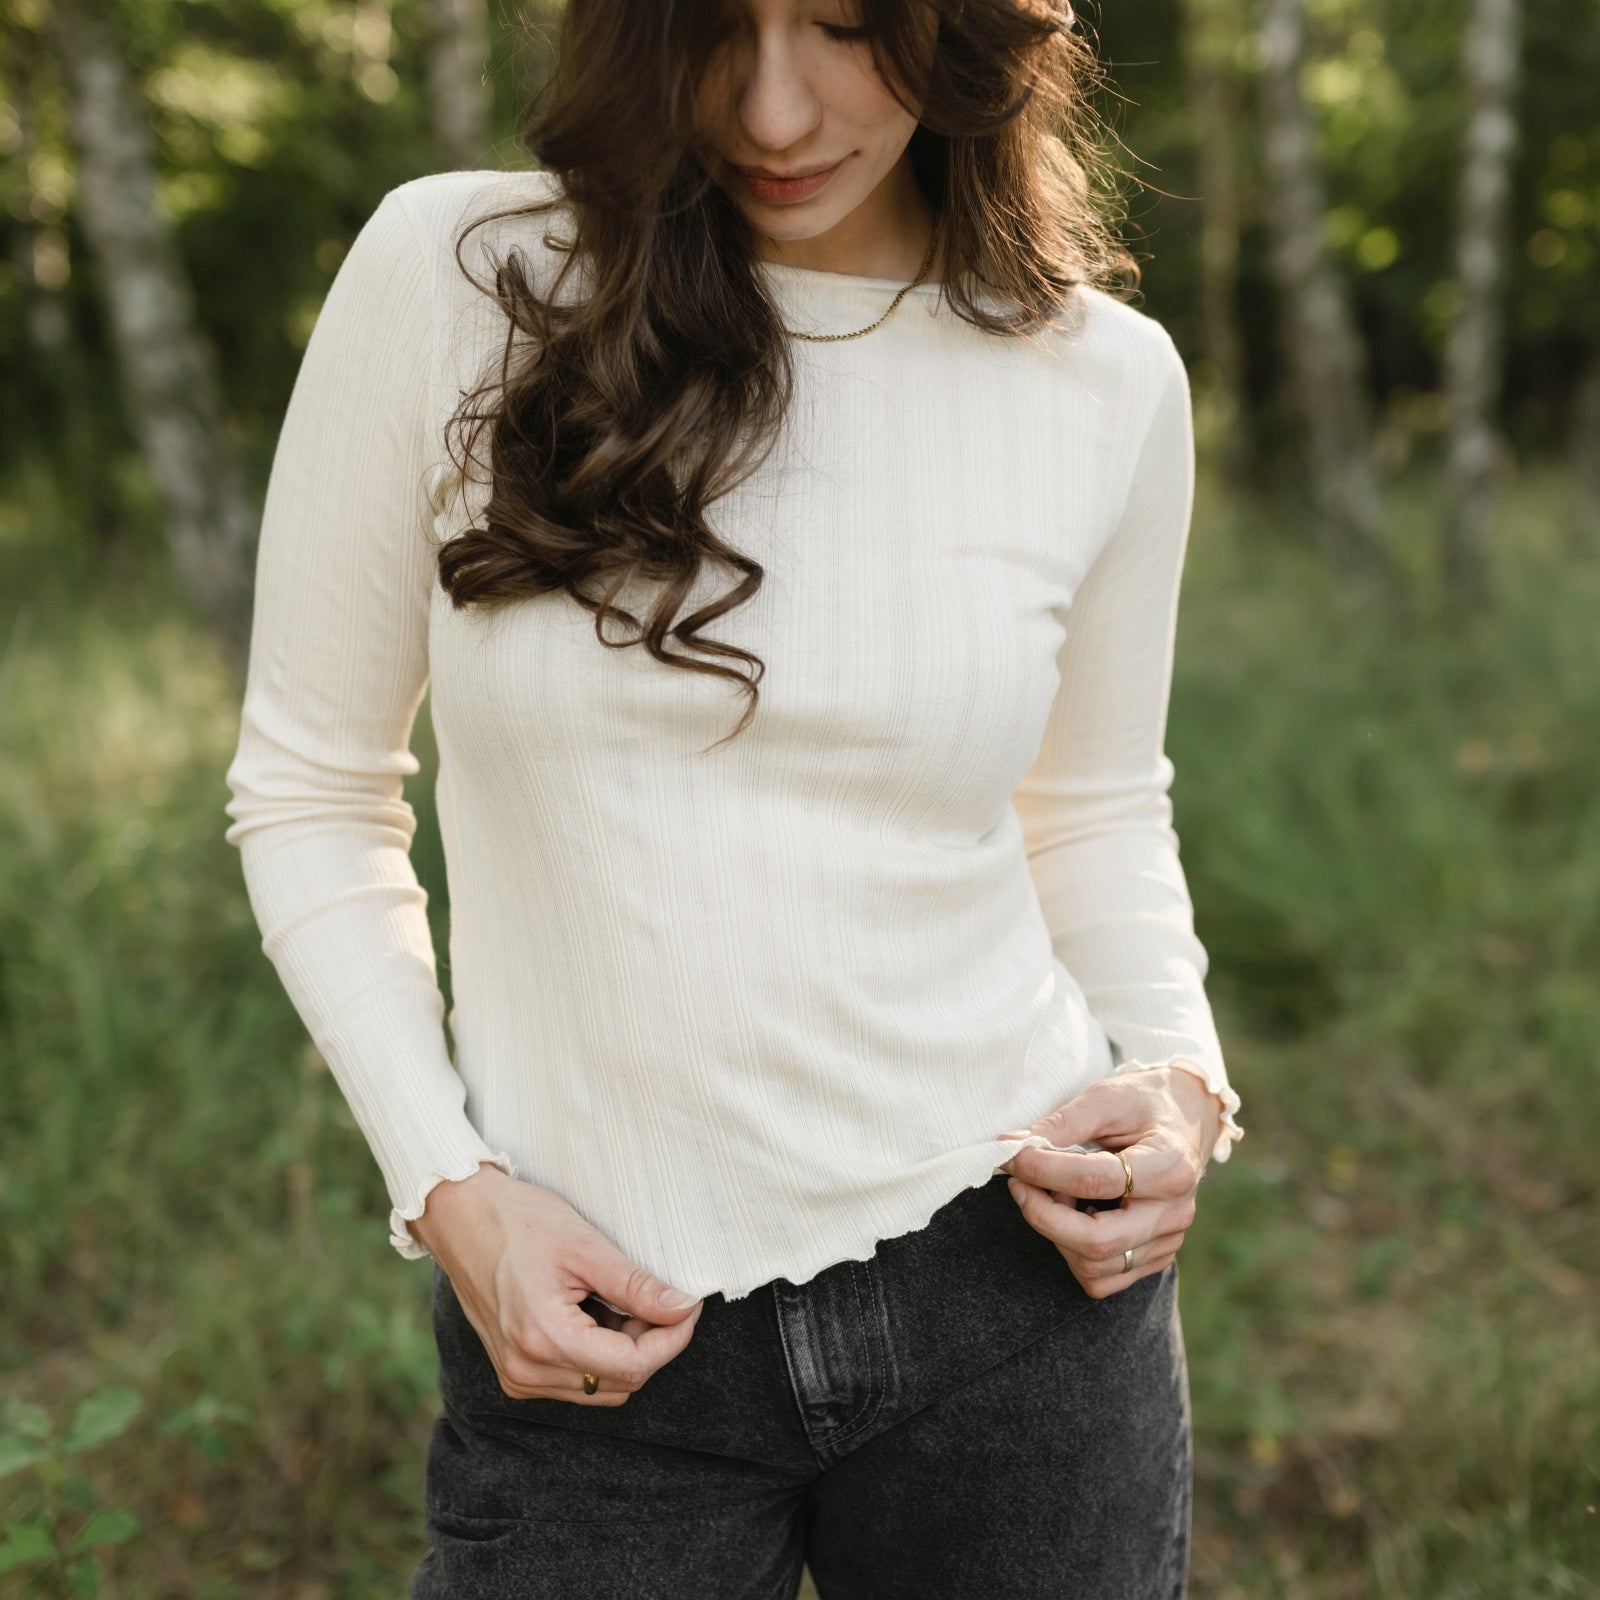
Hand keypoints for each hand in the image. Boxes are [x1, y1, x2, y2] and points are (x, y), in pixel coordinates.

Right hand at [407, 1164, 703, 1405]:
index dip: (672, 1339)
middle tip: (656, 1297)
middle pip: (620, 1382)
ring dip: (625, 1351)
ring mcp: (519, 1377)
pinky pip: (576, 1381)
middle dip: (651, 1344)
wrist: (462, 1218)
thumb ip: (636, 1286)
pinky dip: (599, 1354)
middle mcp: (528, 1371)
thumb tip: (683, 1308)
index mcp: (545, 1339)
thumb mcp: (586, 1247)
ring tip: (618, 1301)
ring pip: (601, 1386)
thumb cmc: (520, 1222)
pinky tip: (594, 1313)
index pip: (633, 1366)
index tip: (688, 1306)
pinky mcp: (516, 1373)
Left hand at [995, 1065, 1223, 1298]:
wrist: (1187, 1118)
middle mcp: (1174, 1213)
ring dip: (1056, 1233)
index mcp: (1169, 1167)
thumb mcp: (1105, 1097)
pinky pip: (1102, 1277)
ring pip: (1095, 1266)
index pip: (1094, 1181)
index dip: (1042, 1170)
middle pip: (1096, 1241)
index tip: (1011, 1155)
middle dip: (1043, 1216)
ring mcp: (1168, 1241)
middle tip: (1017, 1184)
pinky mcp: (1156, 1258)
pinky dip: (1073, 1251)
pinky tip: (1073, 1214)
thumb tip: (1012, 1146)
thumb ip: (1062, 1124)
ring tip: (1052, 1193)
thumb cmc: (1145, 1103)